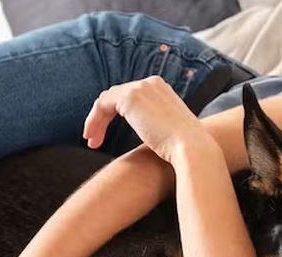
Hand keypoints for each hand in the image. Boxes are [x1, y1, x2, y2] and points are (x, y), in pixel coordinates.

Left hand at [83, 76, 213, 162]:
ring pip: (107, 101)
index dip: (114, 115)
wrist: (191, 148)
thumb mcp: (168, 132)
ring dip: (95, 121)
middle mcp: (151, 83)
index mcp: (161, 89)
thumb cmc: (182, 149)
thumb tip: (147, 133)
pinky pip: (102, 104)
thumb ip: (154, 126)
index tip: (107, 136)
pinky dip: (93, 120)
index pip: (129, 96)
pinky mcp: (130, 97)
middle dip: (103, 118)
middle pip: (116, 97)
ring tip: (91, 142)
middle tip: (94, 140)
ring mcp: (140, 87)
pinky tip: (91, 138)